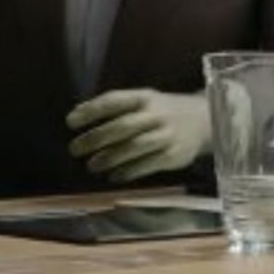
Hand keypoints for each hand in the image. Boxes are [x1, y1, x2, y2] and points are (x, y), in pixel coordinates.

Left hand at [66, 89, 211, 182]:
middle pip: (123, 126)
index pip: (114, 101)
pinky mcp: (175, 155)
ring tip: (91, 166)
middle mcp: (157, 115)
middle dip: (96, 138)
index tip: (70, 122)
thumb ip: (113, 106)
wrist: (204, 120)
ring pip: (136, 147)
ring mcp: (168, 135)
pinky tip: (114, 176)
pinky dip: (129, 171)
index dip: (91, 111)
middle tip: (74, 149)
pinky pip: (150, 164)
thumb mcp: (141, 100)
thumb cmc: (160, 111)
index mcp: (144, 97)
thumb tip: (76, 114)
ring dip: (110, 158)